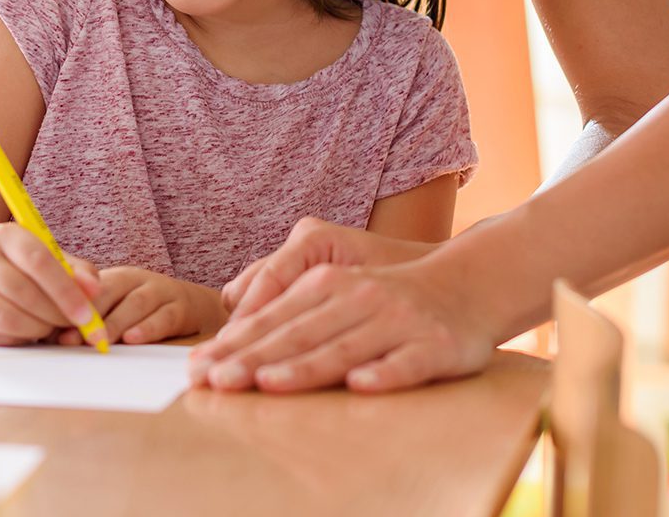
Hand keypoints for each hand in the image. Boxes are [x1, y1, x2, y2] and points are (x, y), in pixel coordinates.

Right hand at [0, 223, 105, 345]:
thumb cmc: (27, 269)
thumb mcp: (54, 260)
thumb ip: (79, 273)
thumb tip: (93, 290)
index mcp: (6, 236)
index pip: (39, 261)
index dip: (66, 291)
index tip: (87, 315)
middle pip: (23, 291)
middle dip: (56, 314)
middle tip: (74, 325)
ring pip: (8, 317)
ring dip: (38, 329)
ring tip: (51, 327)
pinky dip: (20, 340)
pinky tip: (31, 333)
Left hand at [57, 267, 225, 345]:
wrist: (190, 304)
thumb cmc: (139, 311)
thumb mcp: (114, 307)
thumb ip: (87, 319)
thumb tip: (51, 339)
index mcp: (114, 278)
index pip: (89, 288)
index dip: (73, 308)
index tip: (56, 332)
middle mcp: (136, 279)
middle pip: (110, 292)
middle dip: (91, 316)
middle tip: (75, 339)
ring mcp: (160, 291)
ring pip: (136, 304)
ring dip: (116, 324)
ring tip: (101, 341)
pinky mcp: (181, 307)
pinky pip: (164, 317)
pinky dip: (148, 328)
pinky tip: (133, 339)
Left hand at [191, 225, 491, 393]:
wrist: (469, 284)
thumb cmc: (390, 297)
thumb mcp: (339, 290)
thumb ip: (291, 308)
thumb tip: (230, 338)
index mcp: (330, 283)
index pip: (274, 317)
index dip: (235, 343)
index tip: (199, 368)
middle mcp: (360, 298)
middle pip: (301, 333)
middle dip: (256, 358)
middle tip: (217, 381)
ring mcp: (398, 321)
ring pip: (346, 347)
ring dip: (307, 366)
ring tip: (271, 383)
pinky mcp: (435, 346)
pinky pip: (406, 362)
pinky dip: (384, 373)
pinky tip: (361, 386)